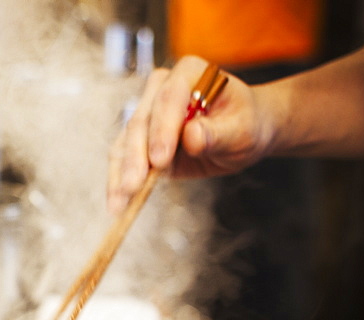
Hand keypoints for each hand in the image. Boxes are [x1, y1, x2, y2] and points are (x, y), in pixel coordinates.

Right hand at [107, 56, 275, 214]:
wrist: (241, 132)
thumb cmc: (246, 123)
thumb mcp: (243, 129)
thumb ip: (218, 133)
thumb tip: (192, 136)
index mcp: (190, 73)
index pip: (169, 98)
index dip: (162, 129)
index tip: (160, 160)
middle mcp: (161, 88)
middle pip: (141, 121)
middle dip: (136, 157)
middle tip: (133, 186)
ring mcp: (148, 113)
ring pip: (126, 142)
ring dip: (120, 174)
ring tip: (119, 202)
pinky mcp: (140, 139)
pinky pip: (124, 159)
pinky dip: (119, 181)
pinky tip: (117, 202)